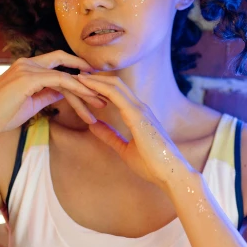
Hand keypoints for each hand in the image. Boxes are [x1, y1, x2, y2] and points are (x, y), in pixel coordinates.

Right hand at [0, 51, 105, 139]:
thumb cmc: (2, 115)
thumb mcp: (32, 102)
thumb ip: (49, 93)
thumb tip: (66, 91)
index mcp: (27, 66)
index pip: (58, 62)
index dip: (77, 68)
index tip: (94, 81)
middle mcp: (27, 63)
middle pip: (65, 61)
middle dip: (87, 74)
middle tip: (105, 88)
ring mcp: (27, 69)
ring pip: (65, 75)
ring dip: (85, 90)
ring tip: (100, 104)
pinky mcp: (28, 79)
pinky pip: (59, 81)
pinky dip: (76, 90)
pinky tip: (87, 101)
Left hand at [76, 73, 192, 189]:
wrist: (169, 173)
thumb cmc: (152, 164)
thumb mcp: (125, 149)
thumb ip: (110, 136)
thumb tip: (93, 125)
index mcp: (139, 115)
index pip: (118, 93)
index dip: (101, 85)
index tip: (84, 83)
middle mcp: (140, 108)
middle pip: (116, 83)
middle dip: (96, 77)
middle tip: (77, 73)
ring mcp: (140, 110)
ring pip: (114, 85)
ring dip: (95, 79)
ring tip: (78, 75)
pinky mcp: (137, 116)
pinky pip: (115, 95)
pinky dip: (99, 88)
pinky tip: (85, 86)